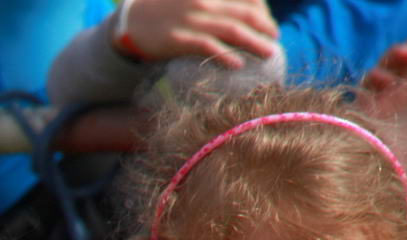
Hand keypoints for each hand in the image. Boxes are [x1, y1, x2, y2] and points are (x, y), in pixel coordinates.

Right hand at [117, 0, 276, 67]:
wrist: (131, 20)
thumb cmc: (165, 8)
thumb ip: (215, 3)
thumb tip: (239, 16)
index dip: (262, 11)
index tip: (268, 24)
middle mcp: (205, 1)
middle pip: (245, 14)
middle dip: (265, 27)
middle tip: (275, 38)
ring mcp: (192, 19)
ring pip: (232, 31)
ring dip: (254, 43)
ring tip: (268, 53)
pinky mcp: (179, 39)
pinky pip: (208, 47)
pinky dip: (225, 56)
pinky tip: (238, 65)